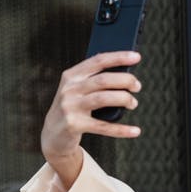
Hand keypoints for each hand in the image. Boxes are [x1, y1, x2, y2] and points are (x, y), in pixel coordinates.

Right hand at [39, 51, 142, 185]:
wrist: (53, 135)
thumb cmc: (74, 108)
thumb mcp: (78, 91)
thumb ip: (95, 81)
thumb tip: (127, 75)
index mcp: (71, 76)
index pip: (97, 61)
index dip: (118, 57)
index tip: (136, 56)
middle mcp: (69, 89)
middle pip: (103, 80)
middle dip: (125, 80)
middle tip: (137, 86)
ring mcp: (70, 107)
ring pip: (103, 99)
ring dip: (124, 99)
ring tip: (133, 103)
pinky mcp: (74, 125)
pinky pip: (103, 126)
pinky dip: (122, 129)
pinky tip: (136, 131)